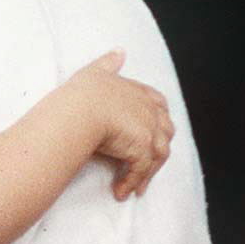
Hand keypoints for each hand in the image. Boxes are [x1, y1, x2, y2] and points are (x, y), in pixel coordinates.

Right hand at [72, 50, 174, 198]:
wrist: (79, 110)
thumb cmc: (82, 93)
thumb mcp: (96, 71)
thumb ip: (109, 62)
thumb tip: (120, 51)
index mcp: (138, 92)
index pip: (158, 105)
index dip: (157, 120)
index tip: (150, 133)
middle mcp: (148, 111)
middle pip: (165, 132)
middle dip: (157, 149)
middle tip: (143, 165)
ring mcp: (148, 130)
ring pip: (158, 155)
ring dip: (147, 172)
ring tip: (134, 185)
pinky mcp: (142, 149)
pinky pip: (141, 170)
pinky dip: (132, 182)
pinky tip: (121, 191)